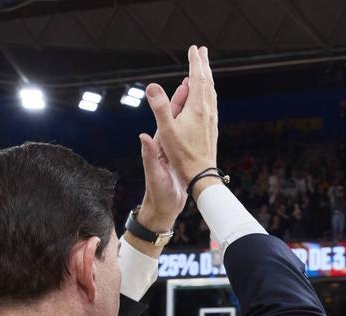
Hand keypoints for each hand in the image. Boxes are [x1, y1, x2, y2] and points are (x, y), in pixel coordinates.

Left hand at [137, 77, 189, 228]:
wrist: (163, 208)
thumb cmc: (158, 193)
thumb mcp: (154, 174)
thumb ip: (149, 155)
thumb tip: (143, 137)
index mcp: (160, 144)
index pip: (169, 116)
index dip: (177, 99)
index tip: (185, 82)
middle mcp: (167, 143)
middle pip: (177, 115)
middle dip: (185, 97)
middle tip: (193, 78)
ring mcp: (175, 150)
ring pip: (185, 123)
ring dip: (192, 108)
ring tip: (199, 94)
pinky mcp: (181, 157)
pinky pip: (190, 136)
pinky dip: (196, 124)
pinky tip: (202, 120)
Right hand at [146, 46, 217, 188]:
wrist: (202, 175)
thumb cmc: (182, 155)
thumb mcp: (166, 131)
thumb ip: (159, 107)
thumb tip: (151, 86)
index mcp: (197, 108)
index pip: (197, 78)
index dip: (195, 62)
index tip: (194, 49)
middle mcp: (207, 111)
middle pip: (207, 82)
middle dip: (204, 65)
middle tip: (202, 51)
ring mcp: (211, 119)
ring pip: (211, 92)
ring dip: (207, 77)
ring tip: (204, 68)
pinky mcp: (212, 127)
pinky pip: (211, 102)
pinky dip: (208, 91)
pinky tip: (207, 95)